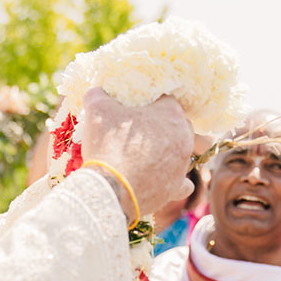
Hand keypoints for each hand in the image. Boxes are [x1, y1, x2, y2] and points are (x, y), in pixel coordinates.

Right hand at [72, 88, 194, 219]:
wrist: (112, 187)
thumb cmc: (108, 144)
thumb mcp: (97, 111)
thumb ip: (98, 96)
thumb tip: (96, 92)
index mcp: (171, 114)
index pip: (166, 100)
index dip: (149, 104)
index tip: (135, 110)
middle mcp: (184, 138)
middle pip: (178, 125)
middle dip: (162, 126)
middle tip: (139, 132)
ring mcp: (182, 164)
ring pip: (181, 152)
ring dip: (167, 152)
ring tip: (145, 156)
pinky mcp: (175, 188)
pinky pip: (183, 183)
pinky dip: (174, 181)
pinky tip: (161, 180)